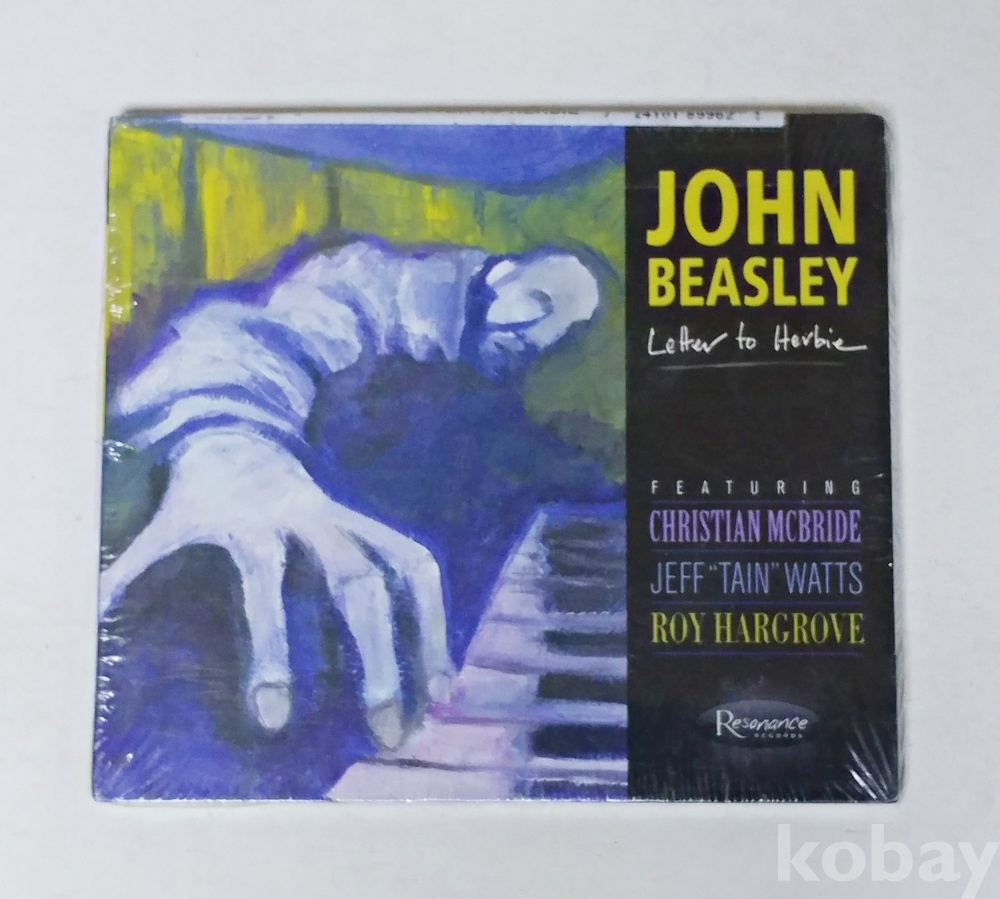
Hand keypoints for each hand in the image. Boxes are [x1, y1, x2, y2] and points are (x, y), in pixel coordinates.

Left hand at [99, 427, 453, 747]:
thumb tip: (93, 619)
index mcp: (250, 523)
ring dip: (425, 634)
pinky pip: (415, 562)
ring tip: (433, 702)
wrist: (240, 431)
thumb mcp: (164, 524)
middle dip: (377, 657)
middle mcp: (312, 517)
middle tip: (386, 732)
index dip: (275, 651)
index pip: (267, 585)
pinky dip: (435, 612)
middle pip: (355, 581)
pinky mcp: (372, 523)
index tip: (277, 722)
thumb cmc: (199, 494)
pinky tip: (441, 666)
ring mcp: (350, 517)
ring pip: (403, 569)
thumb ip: (133, 570)